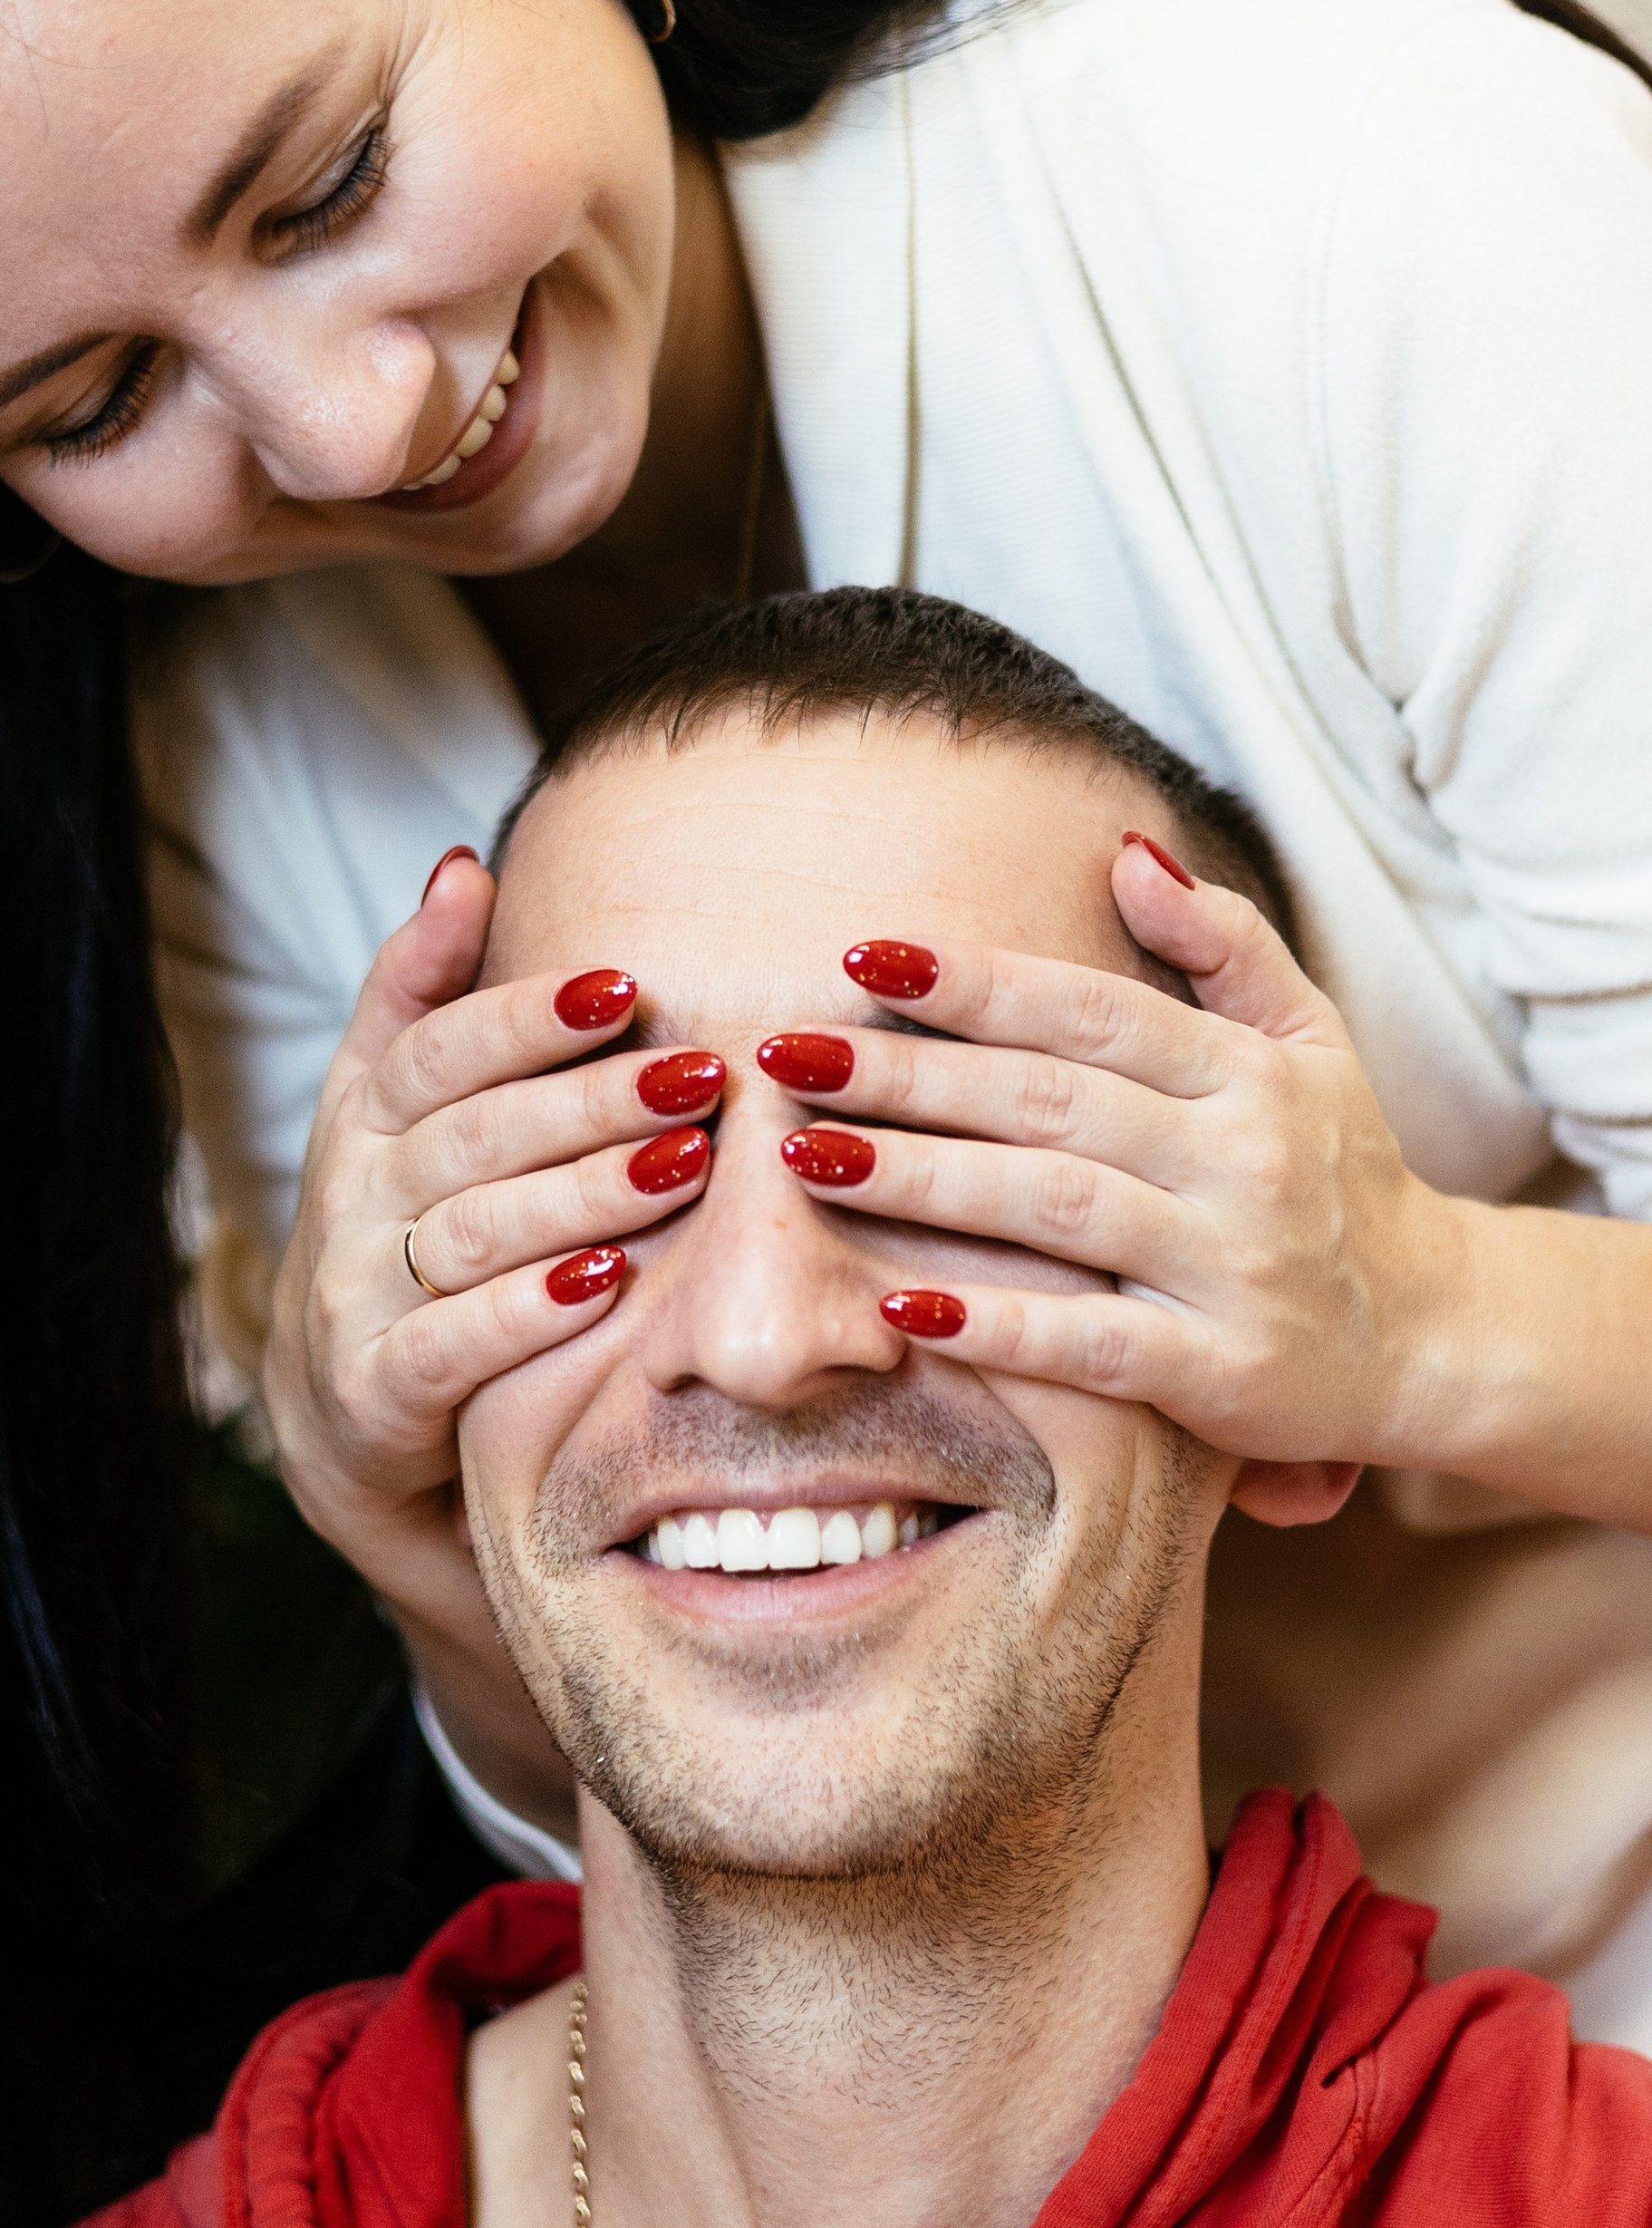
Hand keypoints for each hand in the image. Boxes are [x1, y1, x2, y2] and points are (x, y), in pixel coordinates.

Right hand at [260, 850, 718, 1815]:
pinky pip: (451, 1344)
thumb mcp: (395, 1105)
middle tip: (701, 1072)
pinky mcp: (376, 1391)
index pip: (437, 1048)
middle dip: (589, 1099)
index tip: (625, 983)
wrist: (349, 1409)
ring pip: (474, 1230)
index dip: (525, 1014)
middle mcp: (350, 1194)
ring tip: (684, 1163)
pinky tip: (607, 1283)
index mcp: (363, 1112)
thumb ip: (423, 989)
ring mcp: (356, 1295)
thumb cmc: (408, 1224)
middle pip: (473, 1134)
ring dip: (582, 1193)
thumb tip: (463, 863)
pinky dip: (526, 1313)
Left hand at [754, 835, 1462, 1477]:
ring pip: (1054, 1209)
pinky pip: (1092, 1345)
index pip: (1089, 1010)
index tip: (860, 954)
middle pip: (1048, 1102)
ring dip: (923, 1182)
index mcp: (1247, 1072)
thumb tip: (1126, 853)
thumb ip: (1222, 944)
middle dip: (909, 1074)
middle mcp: (1241, 1160)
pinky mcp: (1222, 1374)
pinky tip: (899, 1307)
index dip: (975, 982)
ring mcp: (1232, 1268)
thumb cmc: (1342, 1173)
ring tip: (807, 1159)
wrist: (1441, 1334)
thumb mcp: (1309, 1041)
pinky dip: (996, 1326)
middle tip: (785, 1053)